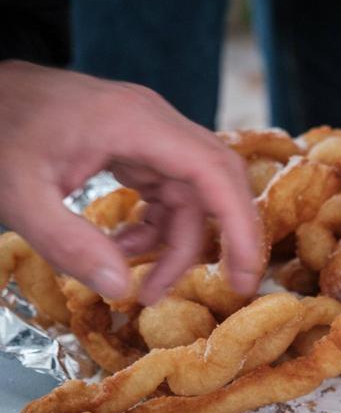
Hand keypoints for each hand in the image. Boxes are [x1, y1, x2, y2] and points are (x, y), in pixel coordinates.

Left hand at [0, 61, 262, 303]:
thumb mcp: (19, 194)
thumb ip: (69, 243)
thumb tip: (120, 288)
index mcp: (136, 124)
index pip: (214, 173)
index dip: (239, 225)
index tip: (245, 273)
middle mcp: (155, 123)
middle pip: (216, 182)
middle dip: (226, 237)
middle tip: (232, 286)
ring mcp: (148, 133)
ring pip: (191, 194)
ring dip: (177, 242)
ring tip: (145, 286)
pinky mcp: (136, 145)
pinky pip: (167, 191)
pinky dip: (155, 227)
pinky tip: (123, 248)